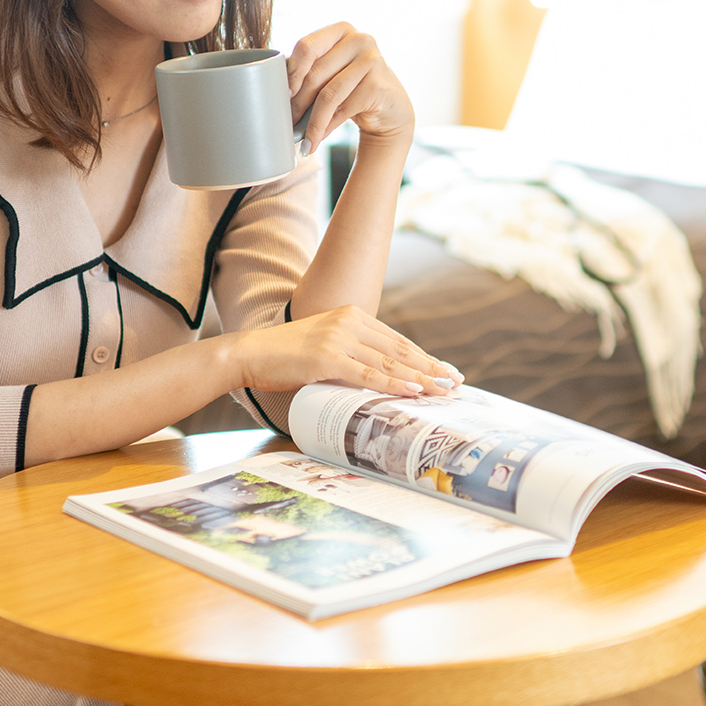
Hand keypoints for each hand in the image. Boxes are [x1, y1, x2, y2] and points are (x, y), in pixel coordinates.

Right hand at [230, 305, 462, 395]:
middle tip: (455, 381)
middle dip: (431, 367)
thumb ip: (351, 356)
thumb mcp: (324, 348)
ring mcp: (338, 338)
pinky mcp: (327, 357)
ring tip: (444, 389)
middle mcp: (349, 322)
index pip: (396, 340)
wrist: (249, 354)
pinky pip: (369, 374)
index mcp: (351, 315)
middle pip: (400, 349)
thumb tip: (379, 378)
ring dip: (421, 377)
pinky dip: (394, 384)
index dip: (423, 356)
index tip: (444, 370)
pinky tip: (414, 390)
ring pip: (390, 362)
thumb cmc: (285, 357)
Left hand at [285, 22, 414, 150]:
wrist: (390, 108)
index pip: (307, 46)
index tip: (283, 94)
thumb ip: (310, 70)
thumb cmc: (352, 88)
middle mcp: (359, 40)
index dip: (291, 72)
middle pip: (315, 74)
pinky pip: (342, 109)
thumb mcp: (332, 71)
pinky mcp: (377, 85)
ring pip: (328, 95)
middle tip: (287, 123)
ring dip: (311, 122)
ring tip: (302, 139)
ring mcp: (372, 61)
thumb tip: (273, 91)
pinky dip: (325, 128)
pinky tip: (316, 139)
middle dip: (297, 103)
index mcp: (341, 30)